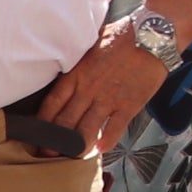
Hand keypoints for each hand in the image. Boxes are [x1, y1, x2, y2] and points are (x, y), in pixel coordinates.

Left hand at [37, 19, 176, 157]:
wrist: (153, 36)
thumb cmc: (123, 36)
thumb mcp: (90, 42)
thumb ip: (77, 57)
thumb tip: (64, 61)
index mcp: (77, 74)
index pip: (52, 104)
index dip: (42, 122)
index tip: (38, 132)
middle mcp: (89, 90)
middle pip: (65, 122)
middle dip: (54, 141)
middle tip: (48, 153)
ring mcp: (109, 99)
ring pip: (86, 131)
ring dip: (77, 147)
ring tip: (71, 156)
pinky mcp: (129, 105)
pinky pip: (114, 130)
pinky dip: (107, 142)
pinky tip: (101, 149)